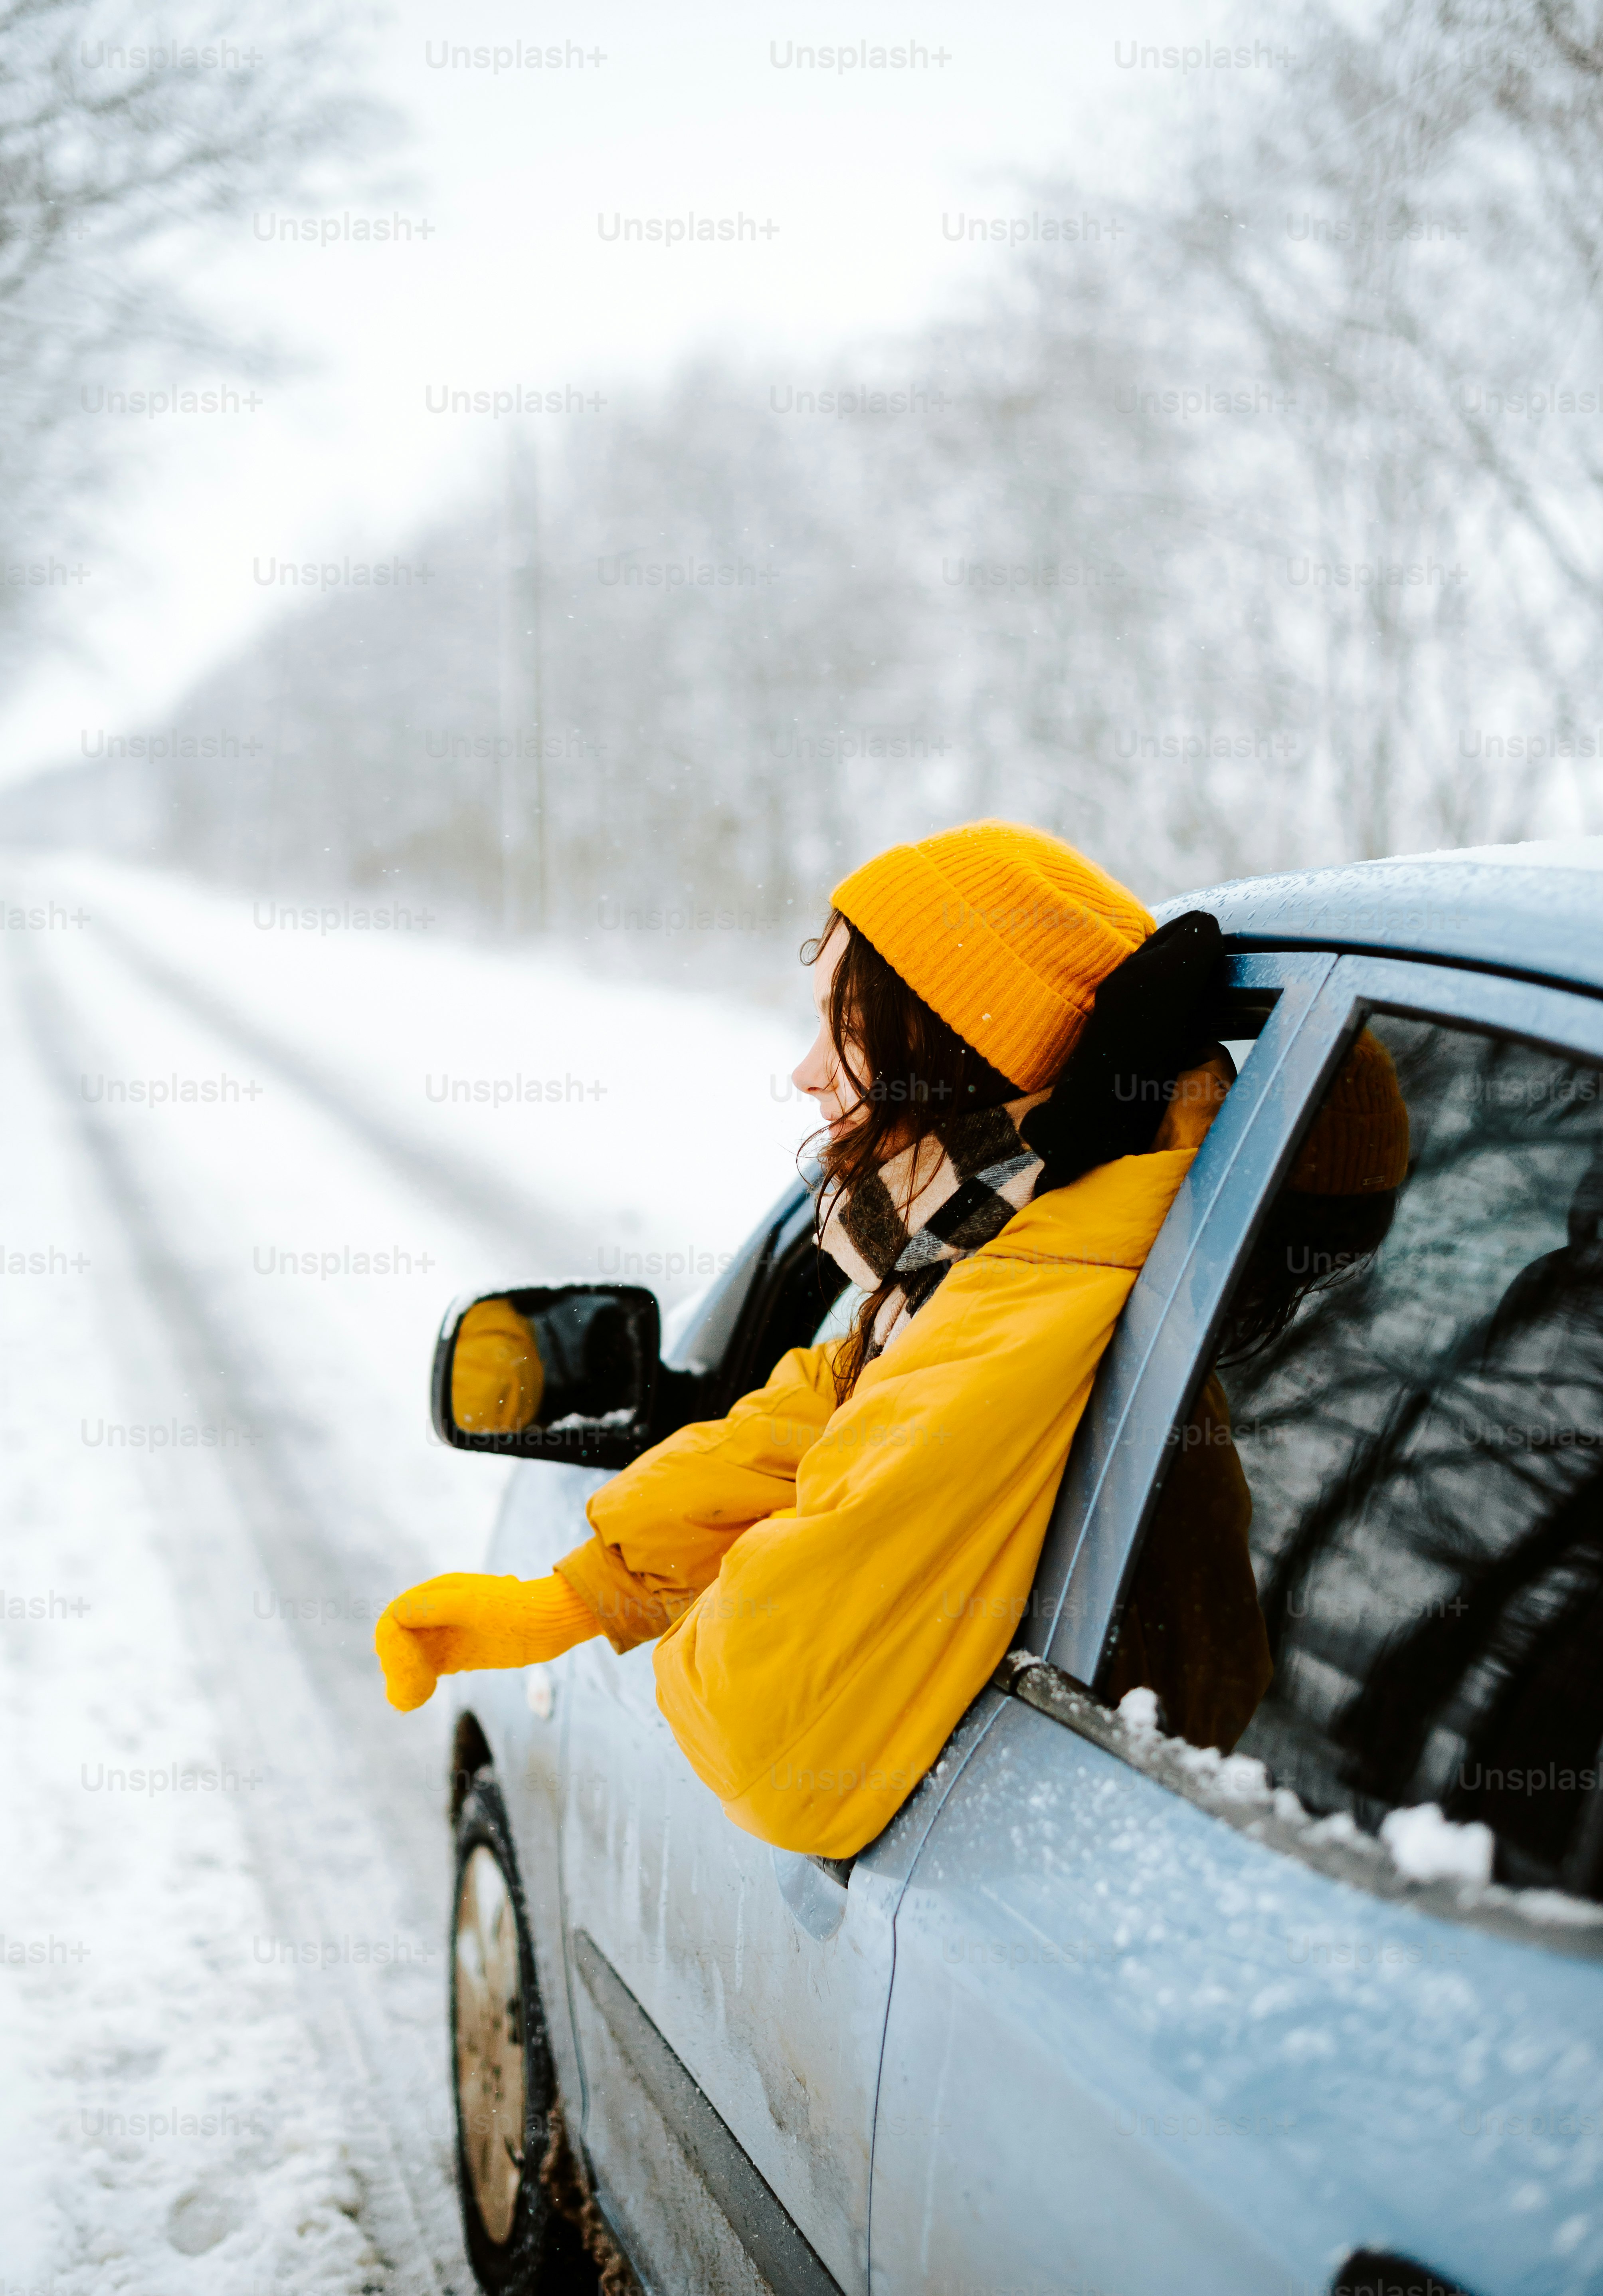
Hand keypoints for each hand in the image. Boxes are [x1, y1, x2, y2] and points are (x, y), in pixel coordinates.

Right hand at [375, 1570, 598, 1710]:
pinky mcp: (459, 1654)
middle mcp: (438, 1611)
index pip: (398, 1614)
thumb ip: (436, 1607)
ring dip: (404, 1673)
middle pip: (400, 1636)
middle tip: (401, 1683)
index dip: (390, 1639)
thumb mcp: (474, 1606)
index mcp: (438, 1592)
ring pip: (412, 1654)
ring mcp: (448, 1633)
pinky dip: (419, 1681)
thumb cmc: (515, 1611)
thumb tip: (398, 1614)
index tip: (398, 1664)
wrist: (549, 1624)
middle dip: (395, 1659)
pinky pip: (428, 1667)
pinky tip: (416, 1697)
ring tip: (406, 1695)